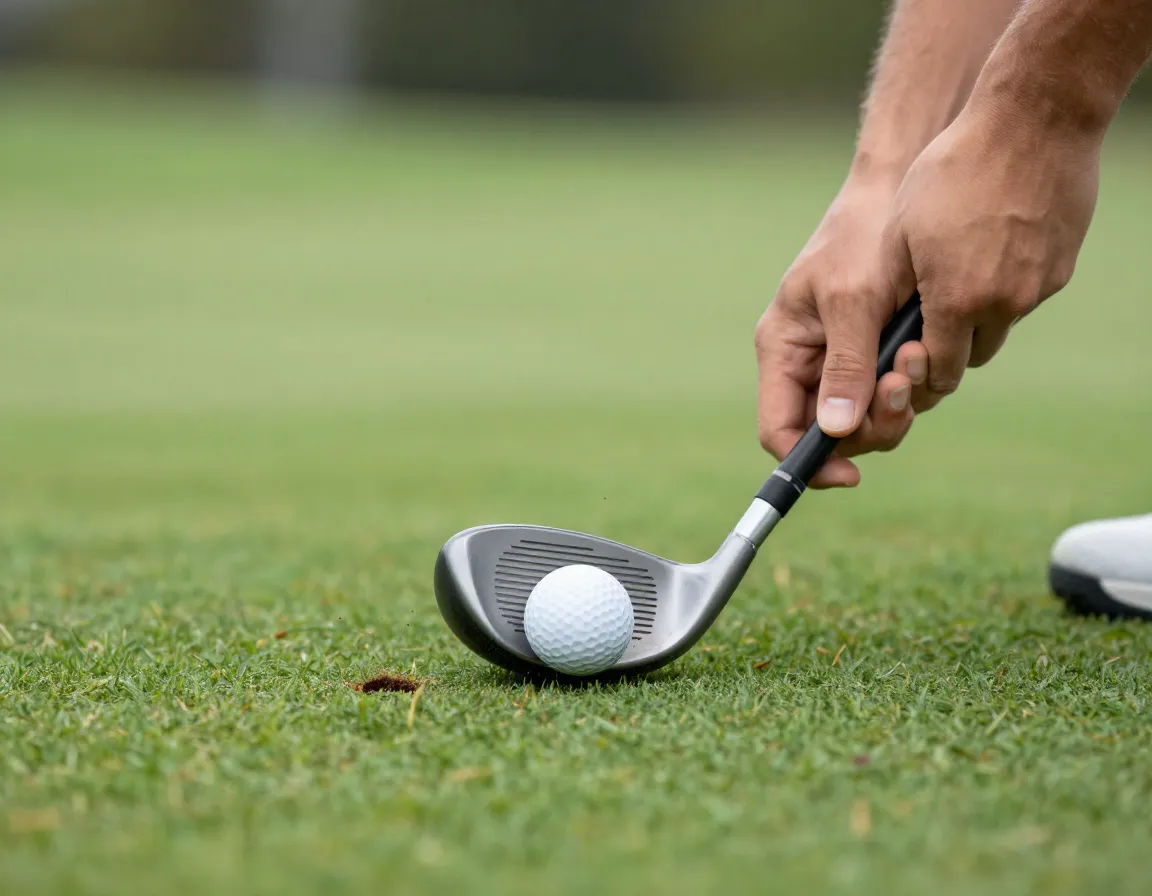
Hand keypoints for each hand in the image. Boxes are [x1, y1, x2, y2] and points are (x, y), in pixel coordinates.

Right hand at [755, 174, 928, 487]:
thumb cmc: (864, 238)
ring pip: (866, 421)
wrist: (902, 194)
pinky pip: (892, 397)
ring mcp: (843, 364)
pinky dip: (912, 385)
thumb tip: (835, 432)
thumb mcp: (852, 300)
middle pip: (829, 435)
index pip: (778, 430)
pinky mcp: (877, 357)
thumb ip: (846, 366)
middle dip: (870, 424)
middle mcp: (809, 365)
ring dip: (898, 404)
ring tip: (917, 356)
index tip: (851, 474)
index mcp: (783, 351)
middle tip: (902, 390)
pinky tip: (924, 349)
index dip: (808, 462)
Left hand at [882, 102, 1100, 412]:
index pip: (940, 371)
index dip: (922, 372)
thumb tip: (895, 326)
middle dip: (950, 347)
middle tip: (930, 323)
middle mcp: (1004, 305)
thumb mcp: (902, 230)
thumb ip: (901, 288)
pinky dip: (1009, 285)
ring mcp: (1039, 287)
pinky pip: (1028, 294)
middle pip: (974, 355)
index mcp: (956, 303)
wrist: (1033, 121)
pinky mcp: (1062, 266)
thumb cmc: (952, 170)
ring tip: (959, 274)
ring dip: (981, 316)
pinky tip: (992, 248)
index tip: (909, 361)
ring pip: (1003, 324)